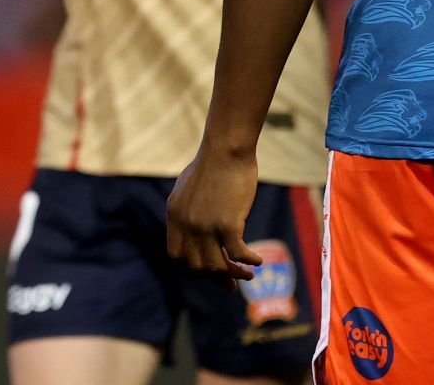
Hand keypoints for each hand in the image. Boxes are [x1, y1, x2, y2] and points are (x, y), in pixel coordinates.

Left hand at [166, 143, 263, 280]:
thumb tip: (197, 229)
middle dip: (215, 278)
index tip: (210, 272)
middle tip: (233, 283)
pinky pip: (238, 254)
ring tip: (248, 276)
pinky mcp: (227, 223)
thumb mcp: (190, 189)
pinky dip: (249, 261)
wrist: (226, 148)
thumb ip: (188, 211)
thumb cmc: (213, 164)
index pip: (177, 255)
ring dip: (233, 275)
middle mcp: (186, 224)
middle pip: (196, 266)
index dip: (193, 268)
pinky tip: (258, 260)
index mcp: (174, 215)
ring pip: (216, 266)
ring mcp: (205, 225)